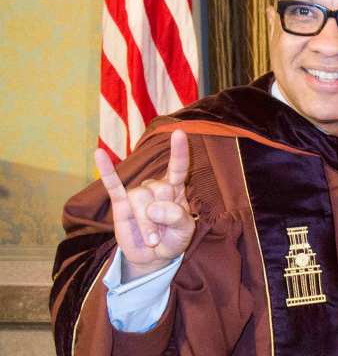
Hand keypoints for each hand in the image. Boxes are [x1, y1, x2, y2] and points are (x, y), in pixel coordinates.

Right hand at [95, 130, 195, 281]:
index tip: (179, 133)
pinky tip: (98, 154)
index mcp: (175, 189)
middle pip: (157, 189)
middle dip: (160, 216)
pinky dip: (106, 171)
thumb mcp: (185, 231)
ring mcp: (137, 195)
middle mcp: (155, 187)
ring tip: (151, 239)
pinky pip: (112, 185)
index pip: (178, 167)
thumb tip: (153, 207)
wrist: (153, 257)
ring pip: (139, 198)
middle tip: (161, 236)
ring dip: (146, 222)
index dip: (179, 152)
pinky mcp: (120, 204)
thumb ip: (177, 216)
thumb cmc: (172, 239)